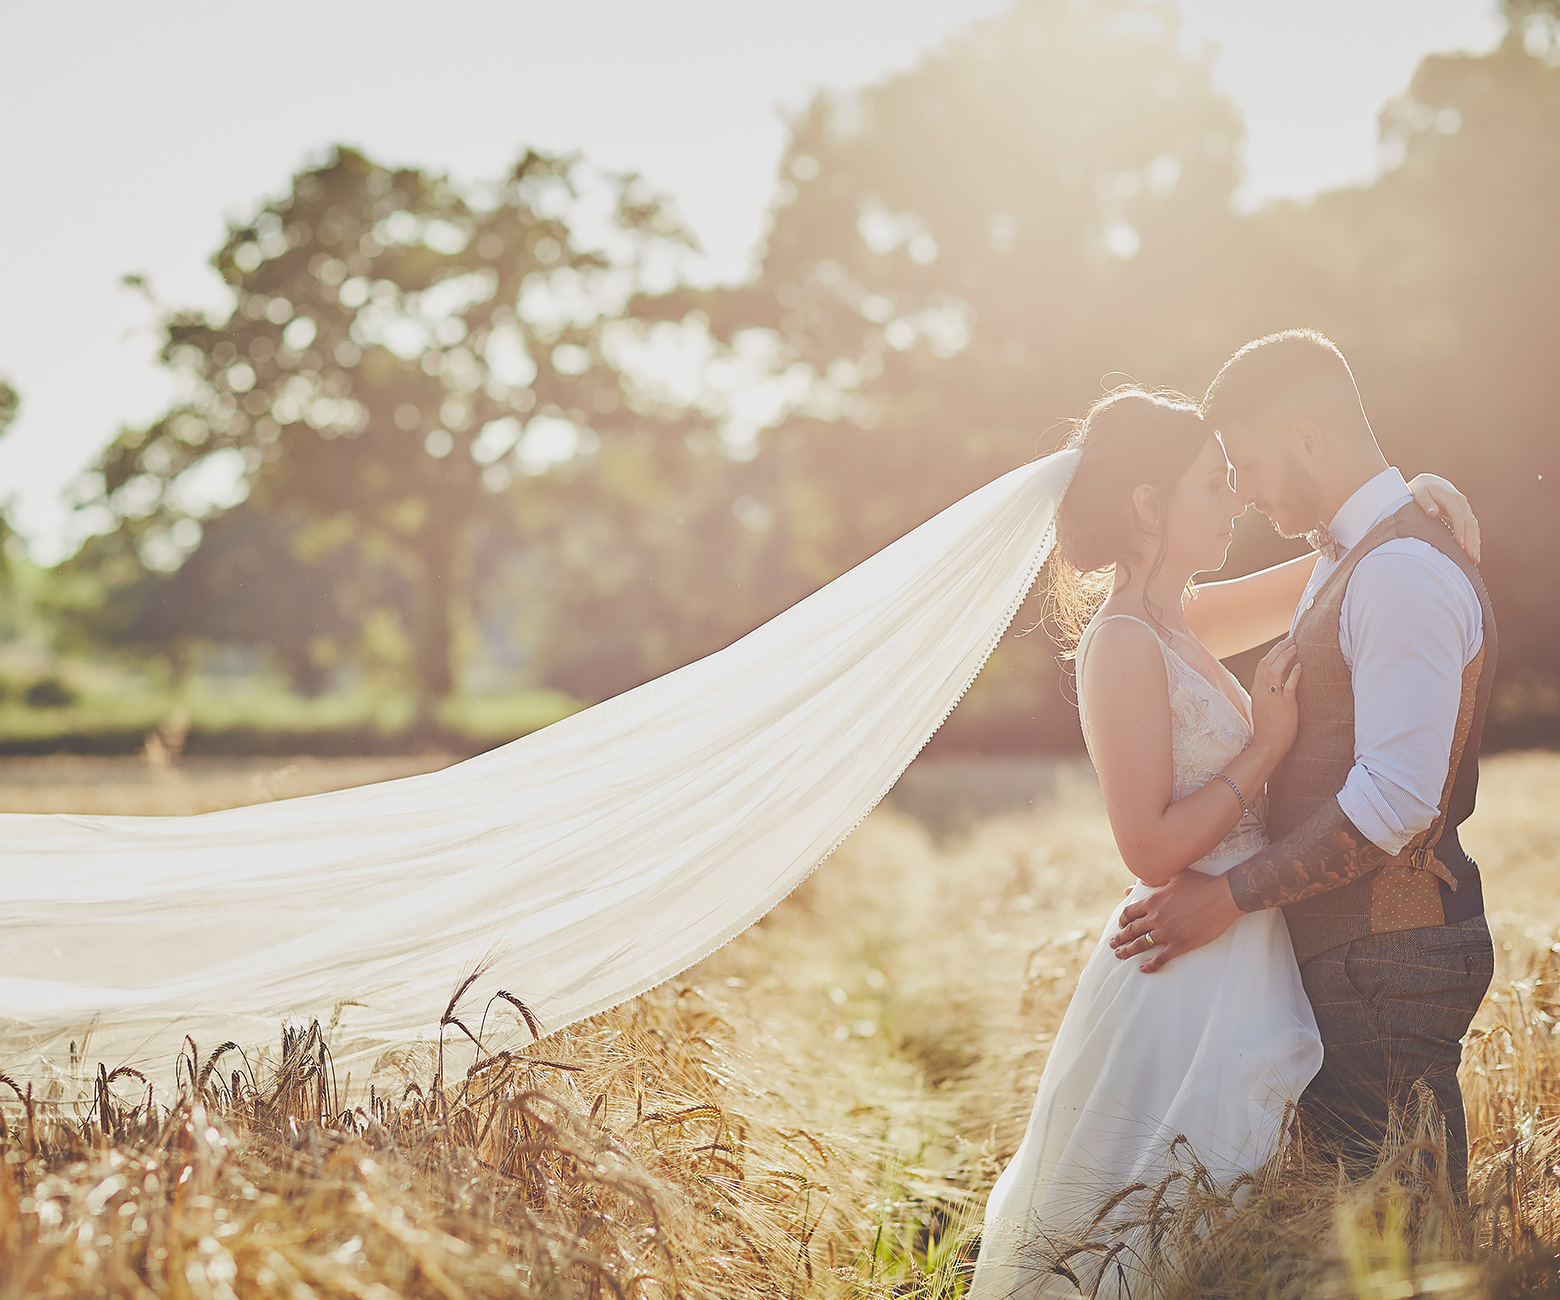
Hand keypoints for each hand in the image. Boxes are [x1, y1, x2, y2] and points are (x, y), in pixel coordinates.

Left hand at [1110, 870, 1243, 972]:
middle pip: (1131, 931)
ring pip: (1141, 945)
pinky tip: (1143, 968)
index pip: (1129, 913)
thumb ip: (1155, 879)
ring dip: (1128, 951)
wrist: (1224, 897)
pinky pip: (1160, 958)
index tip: (1120, 926)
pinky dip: (1150, 965)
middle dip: (1119, 939)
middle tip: (1113, 945)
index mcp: (1153, 901)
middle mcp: (1156, 917)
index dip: (1122, 921)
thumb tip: (1138, 881)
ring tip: (1120, 956)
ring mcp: (1167, 932)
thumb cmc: (1202, 883)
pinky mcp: (1180, 944)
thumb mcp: (1175, 876)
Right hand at [1250, 637, 1300, 760]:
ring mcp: (1272, 697)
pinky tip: (1300, 665)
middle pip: (1267, 662)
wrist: (1267, 745)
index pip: (1262, 665)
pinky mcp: (1284, 704)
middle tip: (1292, 639)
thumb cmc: (1268, 729)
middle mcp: (1262, 691)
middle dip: (1279, 648)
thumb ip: (1269, 693)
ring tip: (1296, 646)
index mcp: (1257, 690)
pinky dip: (1293, 673)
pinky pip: (1288, 685)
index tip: (1283, 645)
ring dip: (1285, 656)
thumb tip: (1280, 682)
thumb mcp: (1264, 707)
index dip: (1273, 652)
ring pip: (1275, 669)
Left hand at [1408, 473, 1480, 563]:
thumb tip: (1432, 513)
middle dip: (1472, 540)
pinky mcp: (1466, 514)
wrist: (1431, 483)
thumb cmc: (1423, 491)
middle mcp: (1462, 502)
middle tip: (1472, 556)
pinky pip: (1473, 527)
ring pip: (1474, 526)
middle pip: (1469, 523)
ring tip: (1475, 558)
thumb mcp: (1421, 494)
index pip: (1458, 515)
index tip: (1460, 543)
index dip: (1460, 529)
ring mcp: (1465, 508)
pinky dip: (1474, 539)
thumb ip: (1426, 504)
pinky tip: (1474, 551)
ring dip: (1476, 542)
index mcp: (1451, 497)